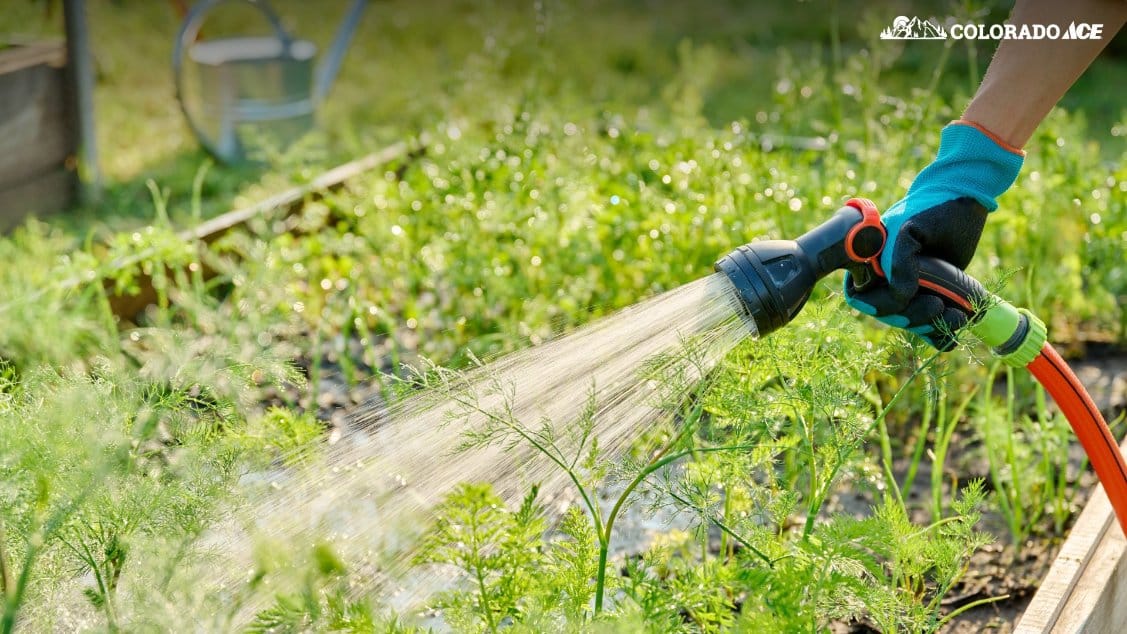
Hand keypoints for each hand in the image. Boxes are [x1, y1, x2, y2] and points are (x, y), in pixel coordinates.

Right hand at [845, 121, 1023, 349]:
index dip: (879, 306)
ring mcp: (912, 288)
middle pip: (890, 315)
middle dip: (913, 317)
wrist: (964, 199)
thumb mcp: (909, 232)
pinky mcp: (934, 294)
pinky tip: (952, 339)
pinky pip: (931, 323)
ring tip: (959, 316)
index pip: (863, 298)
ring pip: (912, 322)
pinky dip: (940, 335)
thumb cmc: (933, 209)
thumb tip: (900, 295)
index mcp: (872, 263)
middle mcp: (888, 278)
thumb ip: (898, 263)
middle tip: (938, 305)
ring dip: (932, 326)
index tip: (901, 302)